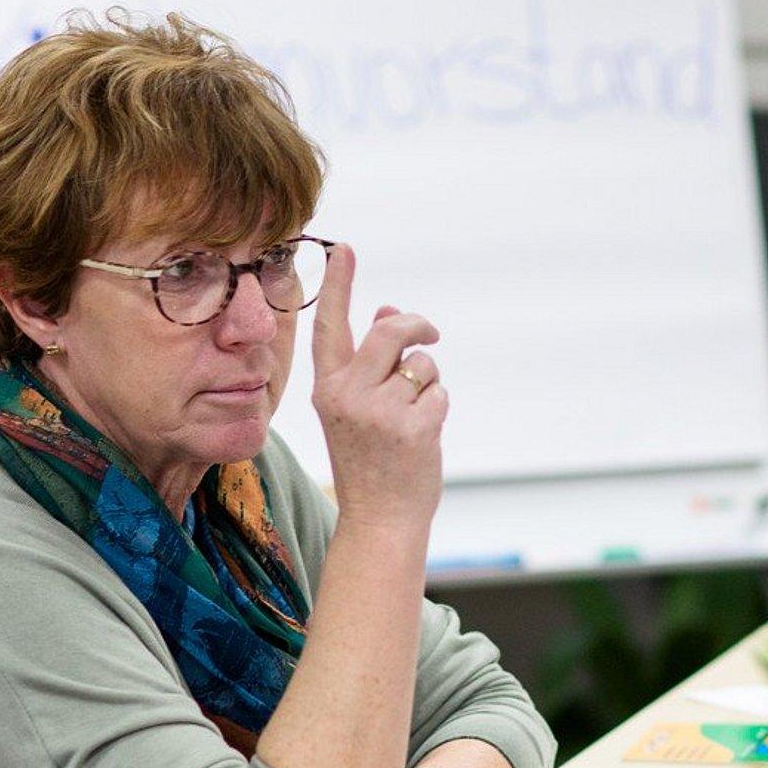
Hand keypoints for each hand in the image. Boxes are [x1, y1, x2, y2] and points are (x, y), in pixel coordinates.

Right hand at [310, 244, 446, 533]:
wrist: (379, 519)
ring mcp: (380, 412)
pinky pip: (439, 393)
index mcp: (327, 389)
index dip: (341, 285)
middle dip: (417, 327)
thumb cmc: (370, 462)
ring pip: (422, 365)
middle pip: (391, 332)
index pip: (331, 327)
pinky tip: (422, 437)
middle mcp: (348, 396)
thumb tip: (388, 312)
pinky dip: (438, 409)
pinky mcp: (413, 427)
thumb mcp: (356, 411)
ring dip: (428, 383)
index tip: (345, 248)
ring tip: (412, 418)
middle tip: (431, 335)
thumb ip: (368, 363)